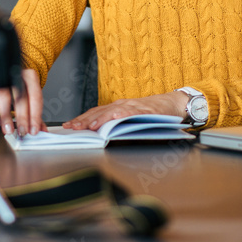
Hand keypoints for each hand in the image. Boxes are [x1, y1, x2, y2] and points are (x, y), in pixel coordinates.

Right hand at [0, 68, 46, 136]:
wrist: (7, 73)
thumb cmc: (20, 86)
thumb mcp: (30, 95)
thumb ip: (35, 112)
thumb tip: (42, 130)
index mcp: (30, 77)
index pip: (35, 97)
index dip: (35, 115)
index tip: (34, 130)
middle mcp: (16, 76)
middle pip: (20, 98)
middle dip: (22, 118)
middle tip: (22, 132)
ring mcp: (1, 79)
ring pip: (4, 97)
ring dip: (6, 116)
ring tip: (8, 130)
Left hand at [62, 91, 189, 130]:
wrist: (172, 104)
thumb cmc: (152, 113)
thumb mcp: (130, 118)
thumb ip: (117, 125)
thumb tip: (101, 137)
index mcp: (117, 107)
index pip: (95, 112)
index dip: (81, 119)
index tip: (68, 125)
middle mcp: (122, 104)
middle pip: (99, 112)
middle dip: (84, 120)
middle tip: (72, 127)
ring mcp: (132, 106)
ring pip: (112, 112)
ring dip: (99, 119)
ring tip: (89, 127)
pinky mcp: (144, 109)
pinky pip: (131, 112)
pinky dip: (121, 115)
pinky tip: (113, 119)